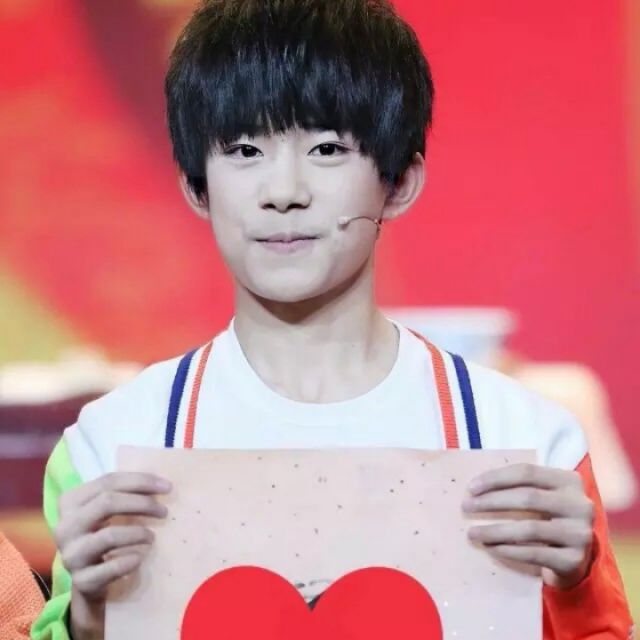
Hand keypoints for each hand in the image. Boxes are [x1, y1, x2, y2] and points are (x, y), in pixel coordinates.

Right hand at [54, 472, 171, 638]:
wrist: (89, 579)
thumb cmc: (103, 534)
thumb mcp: (106, 511)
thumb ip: (124, 494)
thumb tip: (161, 484)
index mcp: (70, 501)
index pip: (107, 481)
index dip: (140, 481)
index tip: (167, 486)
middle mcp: (65, 526)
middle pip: (107, 503)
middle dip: (142, 503)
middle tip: (164, 511)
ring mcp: (70, 555)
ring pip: (109, 535)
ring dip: (138, 533)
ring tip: (152, 536)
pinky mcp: (81, 580)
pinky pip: (111, 568)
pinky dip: (129, 561)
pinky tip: (140, 558)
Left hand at [463, 463, 594, 588]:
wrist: (575, 557)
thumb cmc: (548, 518)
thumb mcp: (542, 496)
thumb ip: (519, 487)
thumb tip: (475, 487)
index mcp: (569, 481)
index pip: (527, 472)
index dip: (496, 478)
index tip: (470, 487)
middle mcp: (580, 505)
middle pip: (527, 498)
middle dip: (491, 502)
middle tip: (466, 507)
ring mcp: (580, 533)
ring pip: (529, 529)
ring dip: (495, 531)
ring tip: (472, 532)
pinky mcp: (575, 560)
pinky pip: (534, 553)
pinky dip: (508, 550)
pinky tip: (491, 548)